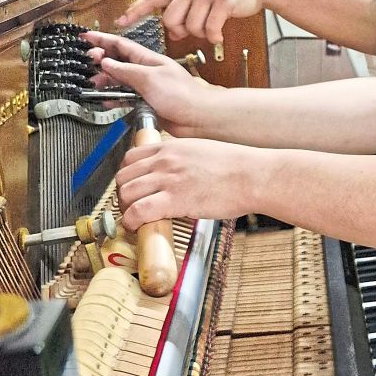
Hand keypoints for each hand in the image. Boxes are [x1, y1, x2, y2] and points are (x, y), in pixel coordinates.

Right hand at [83, 31, 219, 135]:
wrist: (198, 118)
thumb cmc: (182, 95)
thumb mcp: (149, 78)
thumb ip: (126, 71)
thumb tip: (107, 63)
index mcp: (148, 60)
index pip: (120, 45)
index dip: (102, 39)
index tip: (85, 37)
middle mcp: (146, 72)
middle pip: (118, 61)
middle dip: (100, 60)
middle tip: (88, 60)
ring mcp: (146, 88)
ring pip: (119, 81)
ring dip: (105, 81)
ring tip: (94, 83)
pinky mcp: (146, 103)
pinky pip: (125, 98)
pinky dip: (114, 98)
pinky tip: (106, 100)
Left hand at [115, 0, 269, 42]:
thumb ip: (185, 12)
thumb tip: (175, 32)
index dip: (135, 11)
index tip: (120, 21)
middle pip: (170, 20)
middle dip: (180, 31)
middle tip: (192, 31)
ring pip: (190, 27)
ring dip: (201, 34)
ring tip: (211, 28)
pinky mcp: (221, 0)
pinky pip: (210, 29)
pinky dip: (214, 36)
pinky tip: (219, 34)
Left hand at [115, 138, 257, 229]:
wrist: (252, 176)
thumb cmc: (236, 167)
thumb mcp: (202, 151)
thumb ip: (182, 159)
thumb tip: (175, 174)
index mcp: (171, 147)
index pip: (131, 157)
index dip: (127, 175)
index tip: (132, 187)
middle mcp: (165, 160)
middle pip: (123, 176)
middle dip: (123, 194)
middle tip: (132, 206)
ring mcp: (168, 179)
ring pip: (126, 193)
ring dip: (126, 209)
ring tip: (135, 219)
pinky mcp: (175, 199)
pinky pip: (138, 211)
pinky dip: (132, 221)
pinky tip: (138, 227)